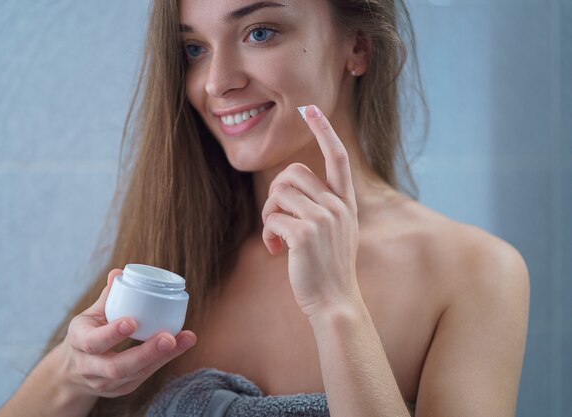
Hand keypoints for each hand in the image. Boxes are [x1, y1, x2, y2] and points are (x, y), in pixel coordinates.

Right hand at [59, 269, 196, 397]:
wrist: (73, 370)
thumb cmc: (87, 333)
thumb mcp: (90, 315)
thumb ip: (107, 297)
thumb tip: (118, 272)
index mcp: (79, 342)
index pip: (93, 342)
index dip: (112, 334)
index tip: (132, 322)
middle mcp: (89, 367)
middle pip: (117, 367)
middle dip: (146, 353)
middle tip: (168, 337)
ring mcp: (105, 383)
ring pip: (135, 374)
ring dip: (163, 357)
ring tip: (185, 340)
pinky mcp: (121, 389)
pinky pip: (144, 377)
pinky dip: (163, 360)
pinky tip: (180, 345)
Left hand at [261, 105, 360, 317]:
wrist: (336, 302)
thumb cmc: (328, 269)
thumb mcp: (334, 232)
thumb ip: (320, 207)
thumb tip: (285, 189)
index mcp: (346, 203)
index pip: (337, 157)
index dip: (324, 130)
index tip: (311, 108)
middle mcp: (337, 206)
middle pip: (293, 172)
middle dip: (276, 192)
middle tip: (276, 218)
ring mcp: (323, 219)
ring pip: (278, 193)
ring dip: (268, 215)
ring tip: (275, 237)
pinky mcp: (305, 234)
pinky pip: (271, 218)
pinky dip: (267, 234)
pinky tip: (276, 251)